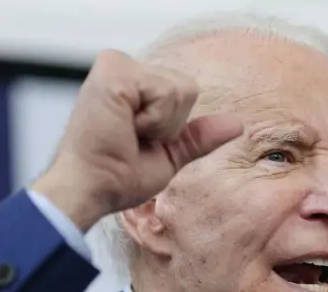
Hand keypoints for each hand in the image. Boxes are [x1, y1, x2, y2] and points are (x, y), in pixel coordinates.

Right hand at [31, 50, 242, 230]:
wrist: (91, 189)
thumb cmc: (117, 176)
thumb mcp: (168, 155)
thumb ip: (197, 136)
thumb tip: (237, 124)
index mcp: (132, 85)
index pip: (184, 92)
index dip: (171, 126)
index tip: (136, 141)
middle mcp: (123, 68)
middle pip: (188, 87)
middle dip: (170, 124)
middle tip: (132, 139)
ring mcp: (116, 65)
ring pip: (181, 88)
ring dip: (161, 124)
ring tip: (126, 133)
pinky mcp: (114, 71)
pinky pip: (166, 91)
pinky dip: (154, 119)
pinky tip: (123, 126)